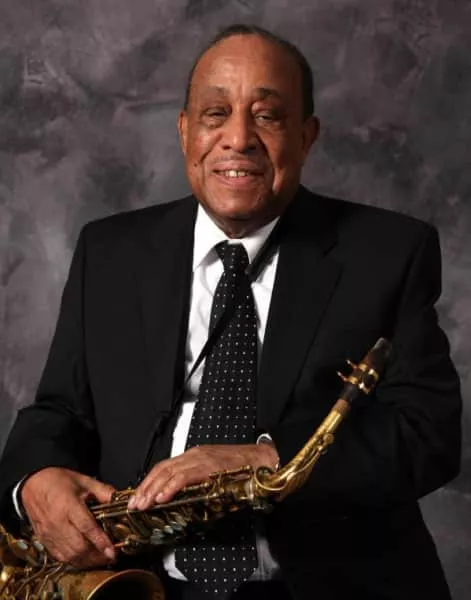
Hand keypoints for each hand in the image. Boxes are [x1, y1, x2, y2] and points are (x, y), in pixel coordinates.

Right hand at [21, 467, 115, 567]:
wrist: (33, 484)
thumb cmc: (59, 481)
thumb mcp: (84, 481)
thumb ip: (104, 491)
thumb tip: (122, 500)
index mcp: (68, 505)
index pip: (87, 528)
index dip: (101, 541)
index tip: (113, 551)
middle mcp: (57, 522)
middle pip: (79, 547)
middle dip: (97, 555)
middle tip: (111, 556)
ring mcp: (49, 533)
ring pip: (69, 555)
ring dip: (87, 561)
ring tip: (101, 559)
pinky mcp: (44, 540)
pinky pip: (59, 557)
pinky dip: (74, 561)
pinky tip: (85, 558)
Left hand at [128, 443, 278, 510]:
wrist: (264, 461)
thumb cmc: (243, 470)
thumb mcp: (215, 475)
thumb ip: (199, 483)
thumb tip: (183, 500)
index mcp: (195, 456)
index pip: (164, 467)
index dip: (149, 482)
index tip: (138, 496)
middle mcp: (195, 454)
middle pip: (162, 468)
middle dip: (145, 487)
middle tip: (134, 504)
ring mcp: (202, 458)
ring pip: (169, 472)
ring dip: (153, 489)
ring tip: (143, 504)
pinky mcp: (209, 465)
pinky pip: (185, 476)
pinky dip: (171, 487)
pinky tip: (162, 497)